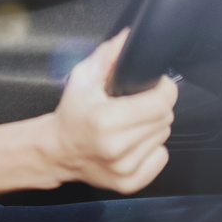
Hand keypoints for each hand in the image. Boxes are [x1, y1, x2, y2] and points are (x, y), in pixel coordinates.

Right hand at [47, 29, 176, 193]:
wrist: (56, 150)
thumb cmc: (71, 114)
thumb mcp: (82, 78)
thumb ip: (107, 56)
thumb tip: (128, 38)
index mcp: (105, 119)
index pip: (160, 103)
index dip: (164, 89)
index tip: (157, 85)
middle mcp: (116, 147)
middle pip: (165, 120)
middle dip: (156, 108)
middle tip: (137, 105)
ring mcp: (124, 168)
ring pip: (164, 138)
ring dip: (153, 128)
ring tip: (131, 124)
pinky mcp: (129, 183)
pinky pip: (161, 159)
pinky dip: (152, 149)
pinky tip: (133, 143)